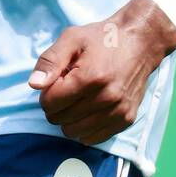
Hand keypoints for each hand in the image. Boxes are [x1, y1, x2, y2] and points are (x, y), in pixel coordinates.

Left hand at [27, 0, 175, 144]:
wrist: (140, 42)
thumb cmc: (103, 38)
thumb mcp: (72, 38)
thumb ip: (50, 61)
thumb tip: (35, 85)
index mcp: (90, 77)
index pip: (51, 103)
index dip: (47, 92)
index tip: (57, 81)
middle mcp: (106, 98)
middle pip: (60, 119)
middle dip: (57, 106)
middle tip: (67, 89)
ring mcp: (118, 111)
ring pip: (74, 132)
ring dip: (69, 118)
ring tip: (78, 98)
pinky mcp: (126, 119)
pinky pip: (93, 138)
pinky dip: (84, 128)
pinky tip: (89, 109)